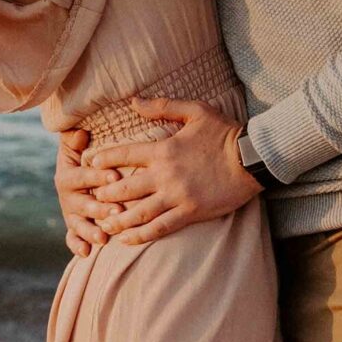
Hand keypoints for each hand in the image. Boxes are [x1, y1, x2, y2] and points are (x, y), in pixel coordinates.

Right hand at [55, 127, 113, 258]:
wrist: (82, 173)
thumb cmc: (86, 155)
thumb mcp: (78, 144)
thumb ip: (75, 139)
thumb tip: (79, 133)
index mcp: (68, 175)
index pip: (82, 176)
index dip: (98, 176)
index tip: (116, 176)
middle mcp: (67, 196)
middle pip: (81, 204)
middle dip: (99, 208)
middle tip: (117, 211)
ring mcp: (71, 214)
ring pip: (78, 224)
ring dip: (89, 231)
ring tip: (103, 237)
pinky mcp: (75, 228)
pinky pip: (72, 239)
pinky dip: (77, 246)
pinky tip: (87, 253)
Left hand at [81, 98, 259, 244]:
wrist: (253, 159)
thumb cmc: (225, 133)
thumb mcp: (195, 111)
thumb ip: (163, 106)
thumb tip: (133, 102)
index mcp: (163, 149)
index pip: (124, 155)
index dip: (103, 159)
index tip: (88, 164)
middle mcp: (165, 175)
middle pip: (124, 188)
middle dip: (104, 195)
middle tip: (90, 199)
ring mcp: (177, 196)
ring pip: (138, 213)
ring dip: (116, 220)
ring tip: (101, 225)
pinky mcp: (190, 213)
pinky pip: (160, 228)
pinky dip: (140, 235)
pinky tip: (126, 240)